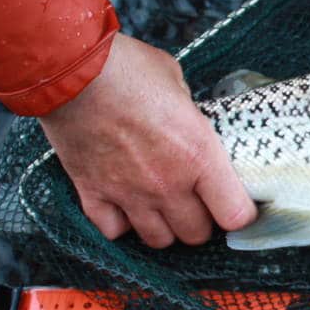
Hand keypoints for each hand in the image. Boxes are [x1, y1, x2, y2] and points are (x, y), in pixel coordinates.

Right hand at [39, 33, 256, 247]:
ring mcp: (129, 193)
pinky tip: (124, 206)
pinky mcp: (93, 193)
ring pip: (158, 240)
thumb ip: (188, 114)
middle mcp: (168, 183)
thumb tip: (189, 121)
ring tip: (162, 207)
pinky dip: (120, 224)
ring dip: (164, 227)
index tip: (233, 203)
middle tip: (195, 202)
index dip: (238, 213)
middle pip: (195, 234)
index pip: (235, 215)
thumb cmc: (128, 69)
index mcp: (199, 155)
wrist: (71, 70)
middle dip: (200, 221)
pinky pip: (114, 231)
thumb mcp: (178, 83)